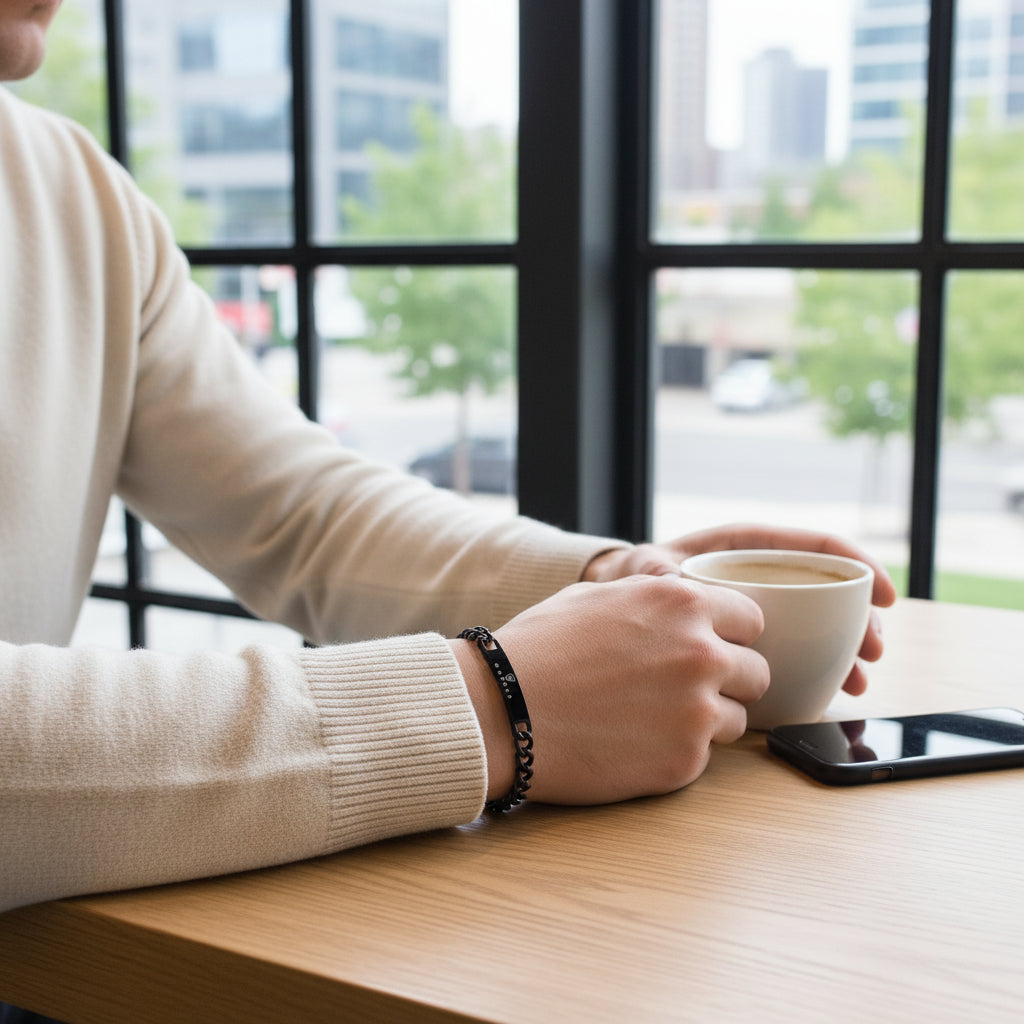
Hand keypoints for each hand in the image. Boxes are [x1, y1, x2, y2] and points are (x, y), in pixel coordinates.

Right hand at [455, 574, 768, 805]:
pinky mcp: (683, 761)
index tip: (705, 648)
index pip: (751, 620)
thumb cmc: (540, 647)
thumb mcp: (601, 595)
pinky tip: (632, 743)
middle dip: (727, 681)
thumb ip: (659, 600)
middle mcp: (701, 652)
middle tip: (681, 690)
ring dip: (706, 720)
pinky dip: (675, 753)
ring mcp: (697, 711)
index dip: (728, 636)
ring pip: (737, 719)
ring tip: (651, 719)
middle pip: (756, 672)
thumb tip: (692, 608)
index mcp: (683, 602)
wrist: (501, 710)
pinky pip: (703, 757)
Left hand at [581, 523, 896, 697]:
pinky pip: (792, 653)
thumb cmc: (626, 585)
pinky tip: (828, 694)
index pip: (809, 545)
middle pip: (825, 591)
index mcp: (740, 546)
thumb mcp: (641, 573)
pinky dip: (817, 672)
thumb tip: (669, 579)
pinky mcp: (748, 645)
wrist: (604, 621)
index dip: (855, 564)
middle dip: (859, 620)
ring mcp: (755, 612)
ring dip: (845, 651)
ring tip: (856, 682)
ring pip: (817, 626)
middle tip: (872, 653)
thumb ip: (656, 574)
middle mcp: (755, 577)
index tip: (883, 594)